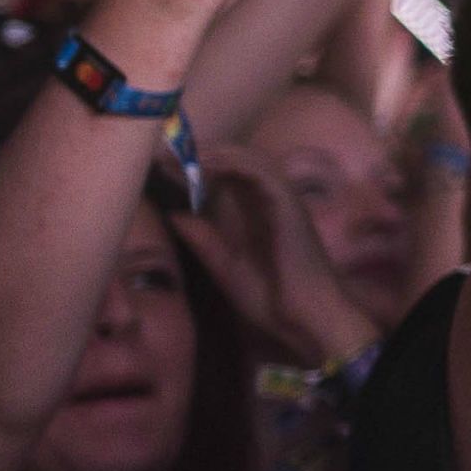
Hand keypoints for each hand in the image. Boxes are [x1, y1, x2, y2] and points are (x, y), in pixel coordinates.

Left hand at [182, 152, 382, 370]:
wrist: (307, 318)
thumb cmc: (274, 300)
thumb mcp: (227, 269)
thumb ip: (205, 242)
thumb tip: (175, 215)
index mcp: (258, 217)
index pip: (229, 179)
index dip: (197, 169)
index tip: (164, 168)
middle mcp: (272, 203)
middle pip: (240, 161)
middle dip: (202, 154)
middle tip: (165, 156)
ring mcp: (283, 201)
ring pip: (252, 159)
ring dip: (216, 153)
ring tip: (182, 156)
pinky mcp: (288, 205)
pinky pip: (263, 172)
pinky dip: (234, 163)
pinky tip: (206, 165)